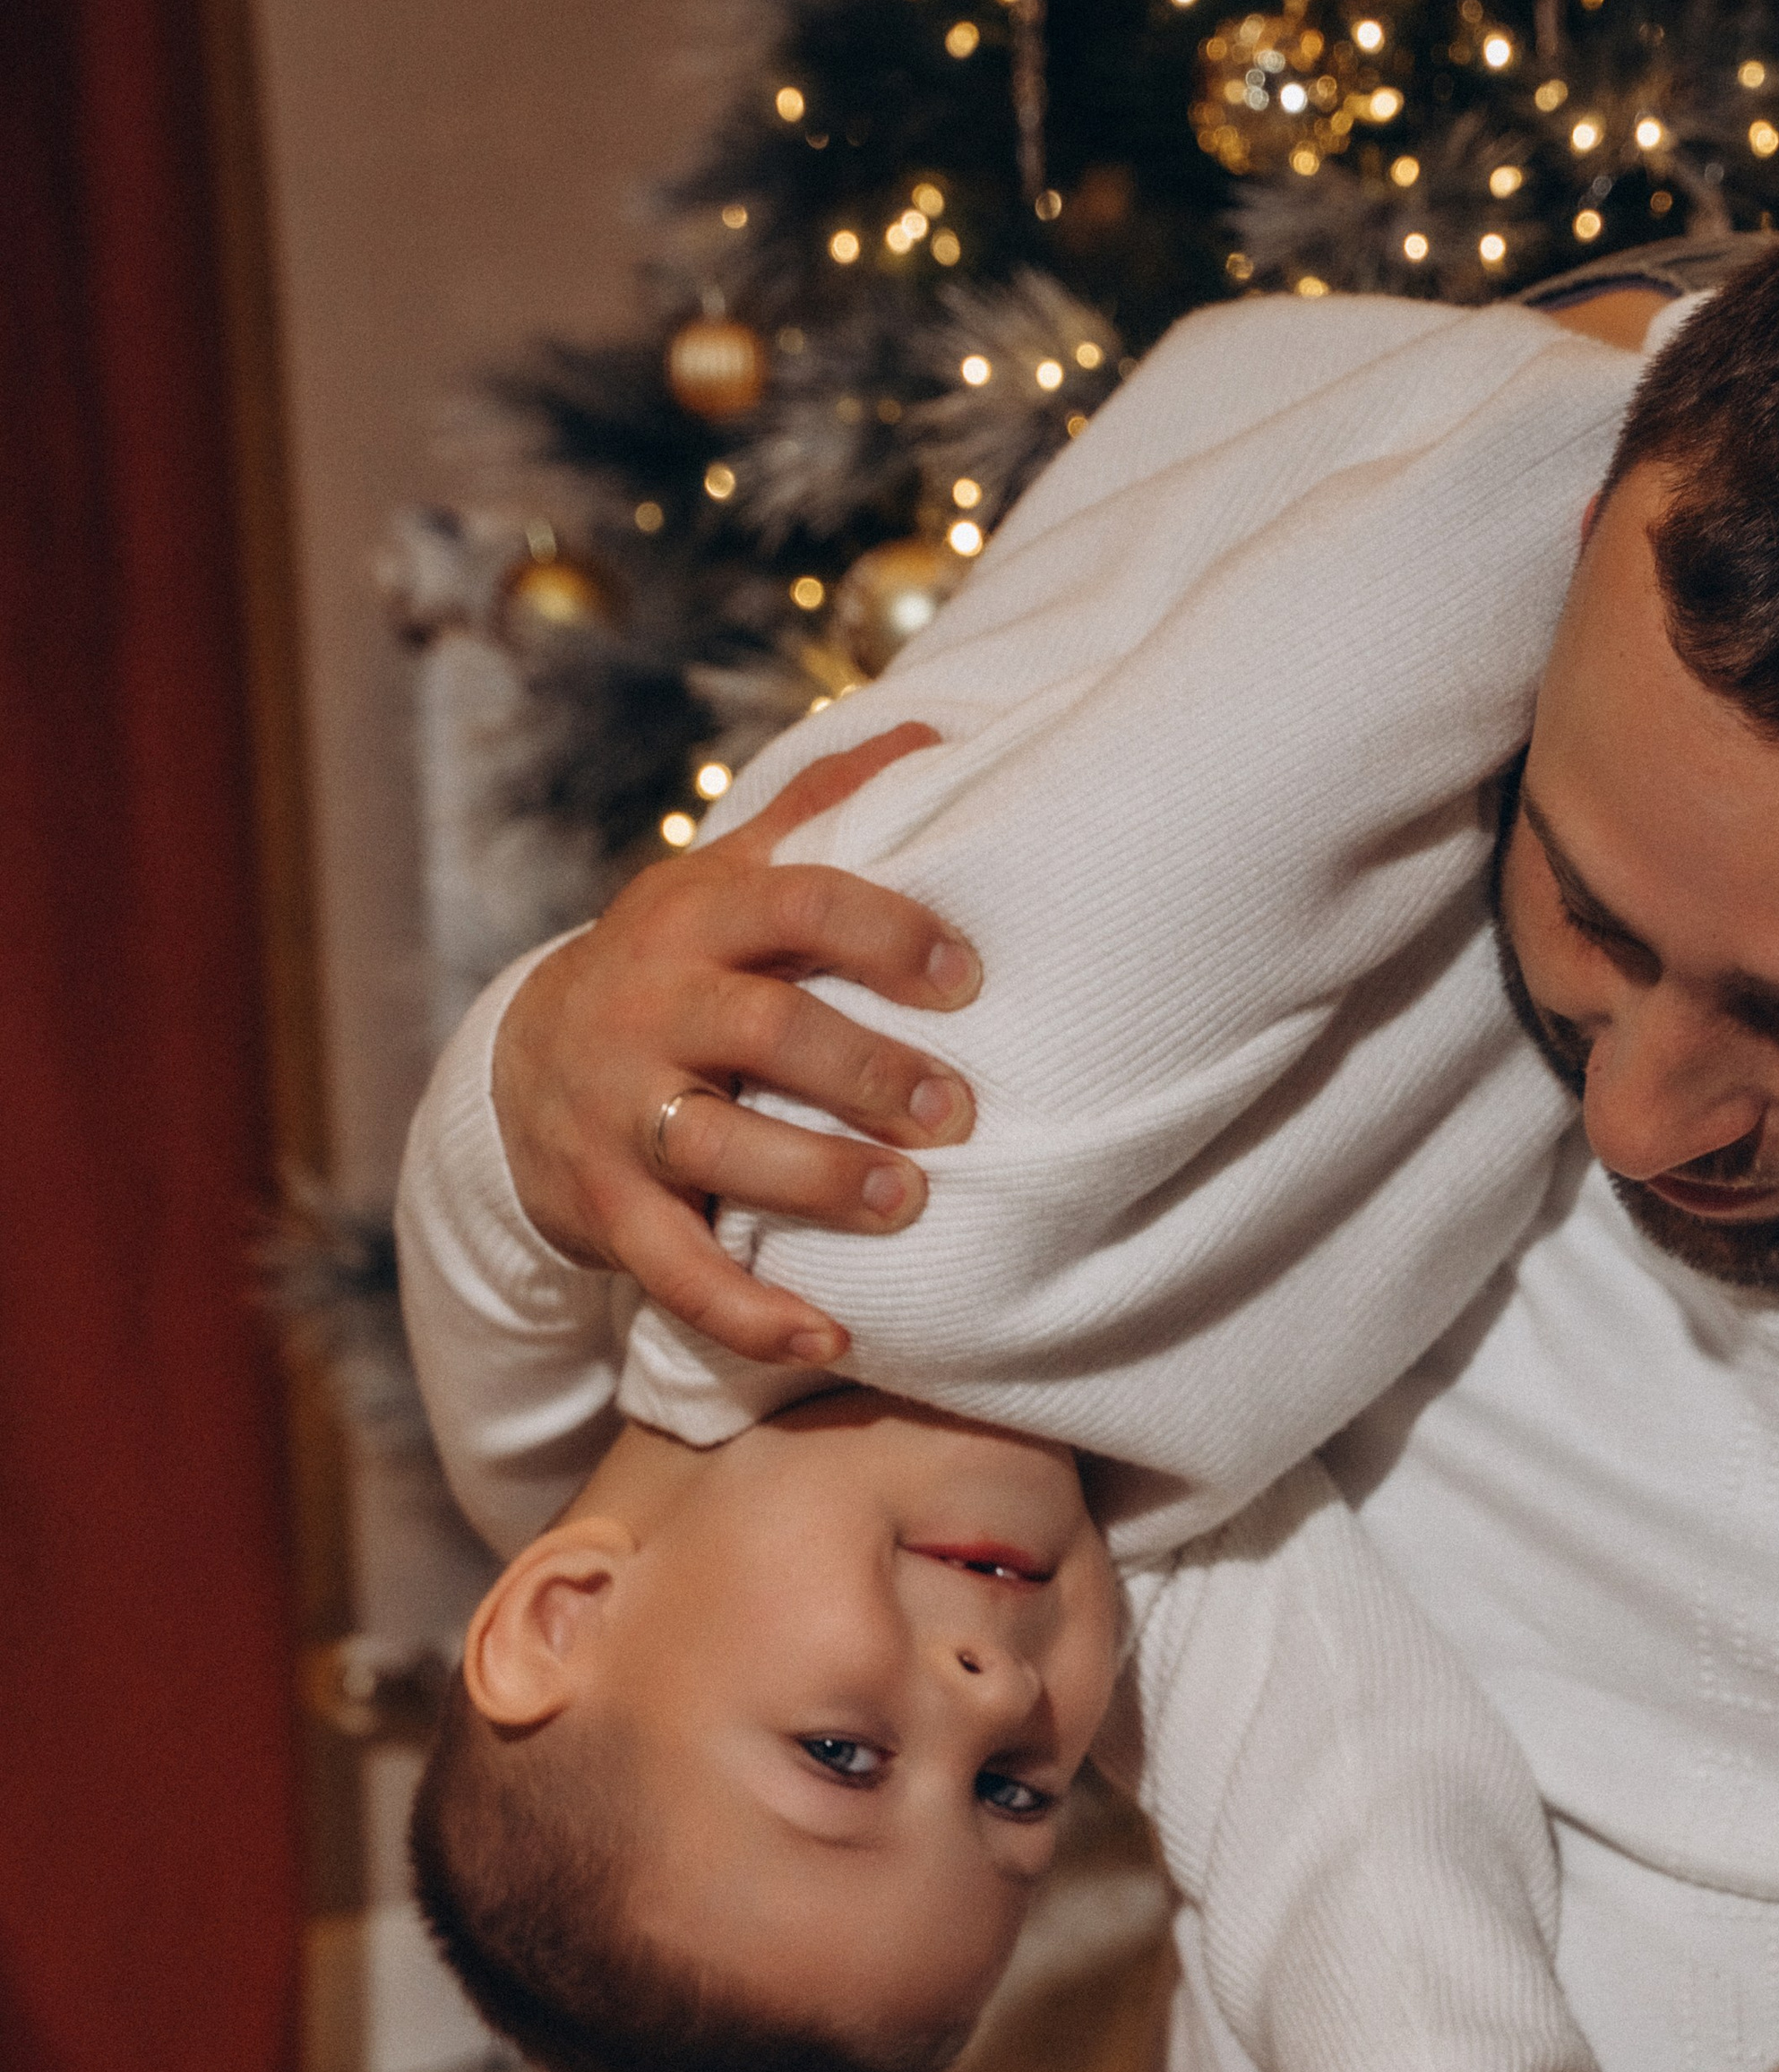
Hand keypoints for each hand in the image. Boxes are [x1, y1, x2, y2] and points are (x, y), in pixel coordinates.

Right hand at [494, 723, 980, 1367]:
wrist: (519, 1069)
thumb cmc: (669, 969)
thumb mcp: (721, 879)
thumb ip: (821, 813)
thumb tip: (934, 733)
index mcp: (690, 919)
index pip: (793, 904)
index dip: (882, 934)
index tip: (967, 976)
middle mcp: (648, 1011)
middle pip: (763, 1034)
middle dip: (866, 1073)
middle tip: (957, 1112)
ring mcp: (619, 1116)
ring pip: (719, 1153)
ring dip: (818, 1184)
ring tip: (906, 1203)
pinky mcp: (604, 1210)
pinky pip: (677, 1273)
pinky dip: (751, 1314)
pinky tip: (829, 1338)